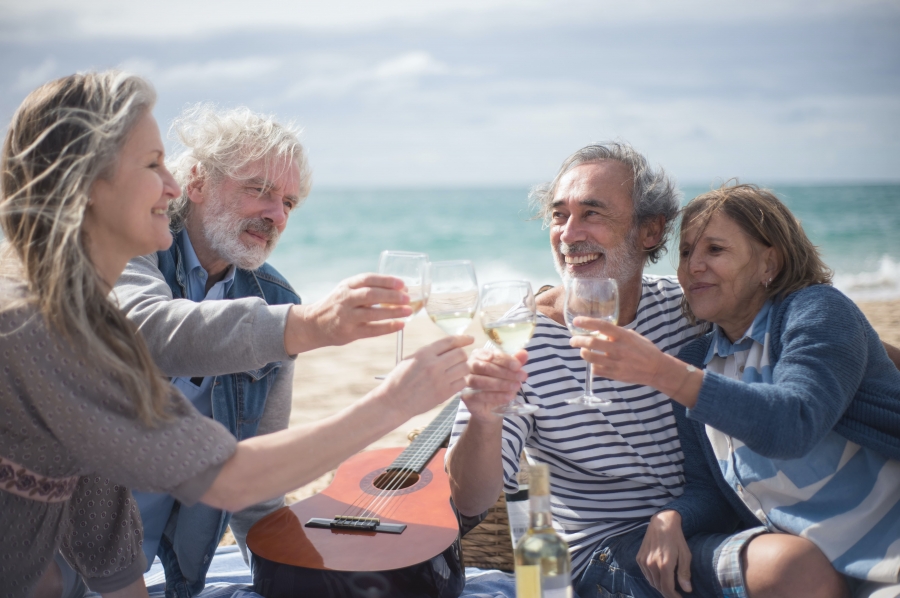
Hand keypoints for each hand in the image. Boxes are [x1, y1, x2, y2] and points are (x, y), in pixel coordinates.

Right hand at [285, 274, 411, 353]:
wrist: (313, 324)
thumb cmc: (337, 305)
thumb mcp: (346, 290)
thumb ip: (366, 288)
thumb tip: (399, 290)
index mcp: (346, 285)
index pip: (368, 279)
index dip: (386, 280)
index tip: (402, 283)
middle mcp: (345, 299)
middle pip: (370, 295)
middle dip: (391, 296)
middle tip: (407, 297)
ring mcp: (346, 316)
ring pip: (372, 313)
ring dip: (393, 312)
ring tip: (408, 311)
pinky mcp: (349, 332)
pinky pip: (372, 330)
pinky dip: (388, 327)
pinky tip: (400, 325)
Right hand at [380, 335, 474, 418]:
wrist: (393, 402)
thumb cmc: (399, 380)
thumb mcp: (410, 359)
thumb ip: (429, 352)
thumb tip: (449, 347)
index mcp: (423, 354)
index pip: (449, 341)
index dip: (462, 339)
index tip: (470, 339)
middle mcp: (433, 365)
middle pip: (460, 354)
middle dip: (461, 355)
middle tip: (458, 360)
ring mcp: (439, 380)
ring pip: (464, 368)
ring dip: (463, 368)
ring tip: (456, 371)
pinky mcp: (444, 393)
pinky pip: (462, 382)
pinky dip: (460, 381)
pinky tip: (453, 382)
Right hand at [462, 348, 528, 421]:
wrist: (490, 407)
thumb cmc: (498, 384)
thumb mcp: (509, 372)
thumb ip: (516, 362)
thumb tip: (524, 353)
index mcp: (480, 355)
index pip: (492, 355)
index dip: (506, 360)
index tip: (518, 366)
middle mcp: (470, 366)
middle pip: (486, 367)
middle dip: (506, 372)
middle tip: (521, 377)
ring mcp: (465, 381)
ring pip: (481, 381)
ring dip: (501, 384)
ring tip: (516, 387)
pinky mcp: (466, 396)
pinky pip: (480, 395)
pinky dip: (496, 396)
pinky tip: (508, 396)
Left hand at [568, 317, 702, 407]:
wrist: (657, 369)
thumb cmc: (645, 350)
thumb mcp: (633, 337)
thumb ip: (617, 334)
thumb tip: (601, 331)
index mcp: (624, 336)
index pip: (602, 326)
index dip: (587, 323)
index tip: (576, 321)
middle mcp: (619, 349)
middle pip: (592, 343)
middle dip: (578, 340)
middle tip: (573, 340)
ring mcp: (616, 363)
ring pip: (591, 358)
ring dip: (583, 353)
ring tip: (583, 351)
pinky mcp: (615, 375)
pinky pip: (596, 370)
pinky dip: (592, 366)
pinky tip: (594, 363)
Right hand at [637, 510, 692, 597]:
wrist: (662, 522)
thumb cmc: (676, 538)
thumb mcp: (685, 554)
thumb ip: (684, 573)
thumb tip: (687, 590)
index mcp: (664, 565)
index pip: (667, 589)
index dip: (673, 597)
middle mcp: (652, 565)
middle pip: (658, 587)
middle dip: (667, 593)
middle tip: (675, 593)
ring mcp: (643, 561)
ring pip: (651, 581)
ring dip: (660, 586)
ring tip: (669, 586)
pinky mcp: (639, 558)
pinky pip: (646, 574)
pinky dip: (652, 578)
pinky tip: (659, 576)